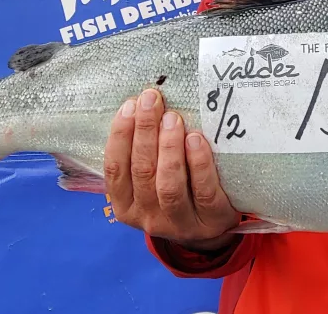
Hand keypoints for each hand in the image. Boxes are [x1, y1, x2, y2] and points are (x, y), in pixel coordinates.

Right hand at [104, 88, 240, 250]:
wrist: (212, 227)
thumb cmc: (178, 192)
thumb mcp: (151, 182)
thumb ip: (142, 155)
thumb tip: (140, 105)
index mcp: (126, 206)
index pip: (115, 169)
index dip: (120, 135)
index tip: (130, 105)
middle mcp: (148, 218)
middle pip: (142, 171)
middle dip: (145, 131)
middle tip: (152, 100)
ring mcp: (179, 223)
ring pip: (169, 184)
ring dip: (168, 147)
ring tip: (173, 118)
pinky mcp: (210, 220)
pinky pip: (202, 191)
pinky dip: (198, 164)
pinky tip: (195, 140)